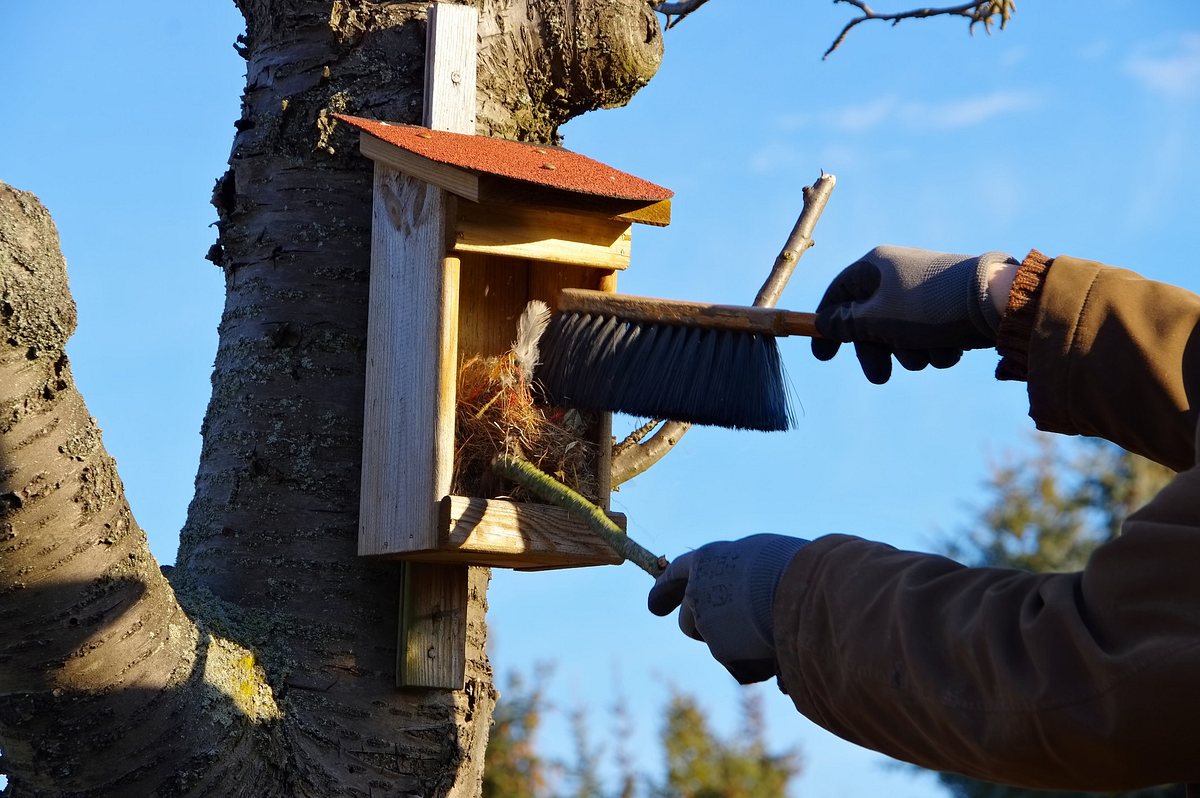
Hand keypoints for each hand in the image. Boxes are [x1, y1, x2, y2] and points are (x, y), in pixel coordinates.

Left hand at [647, 534, 808, 683]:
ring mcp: (707, 623)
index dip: (665, 590)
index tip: (655, 606)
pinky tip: (778, 648)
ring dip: (735, 643)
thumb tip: (746, 596)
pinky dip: (756, 661)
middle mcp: (698, 592)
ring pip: (716, 643)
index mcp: (707, 560)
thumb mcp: (762, 557)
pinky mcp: (723, 652)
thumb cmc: (792, 566)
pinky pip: (741, 663)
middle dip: (703, 627)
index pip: (675, 573)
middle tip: (729, 631)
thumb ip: (741, 575)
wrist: (800, 590)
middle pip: (687, 619)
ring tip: (770, 631)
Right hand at [811, 246, 1016, 383]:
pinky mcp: (950, 305)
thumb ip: (845, 324)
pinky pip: (930, 333)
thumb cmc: (929, 308)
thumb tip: (825, 324)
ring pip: (903, 332)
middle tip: (881, 377)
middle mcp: (898, 274)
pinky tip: (952, 349)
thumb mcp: (876, 319)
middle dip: (879, 352)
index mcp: (875, 267)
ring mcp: (925, 289)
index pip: (838, 295)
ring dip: (913, 352)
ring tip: (931, 354)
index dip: (827, 327)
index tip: (824, 357)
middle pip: (871, 320)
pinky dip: (937, 346)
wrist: (997, 302)